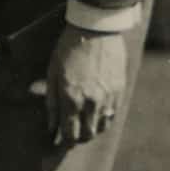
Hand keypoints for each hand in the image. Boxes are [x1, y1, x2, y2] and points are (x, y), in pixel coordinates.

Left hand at [43, 27, 127, 148]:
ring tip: (83, 123)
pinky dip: (104, 119)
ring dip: (92, 130)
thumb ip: (51, 103)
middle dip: (78, 138)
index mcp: (71, 98)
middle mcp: (91, 102)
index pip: (69, 134)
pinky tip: (96, 112)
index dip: (64, 140)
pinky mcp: (119, 91)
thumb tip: (50, 128)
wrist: (95, 29)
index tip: (60, 139)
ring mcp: (108, 98)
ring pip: (102, 128)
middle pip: (87, 135)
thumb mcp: (52, 73)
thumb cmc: (68, 49)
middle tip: (71, 132)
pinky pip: (113, 115)